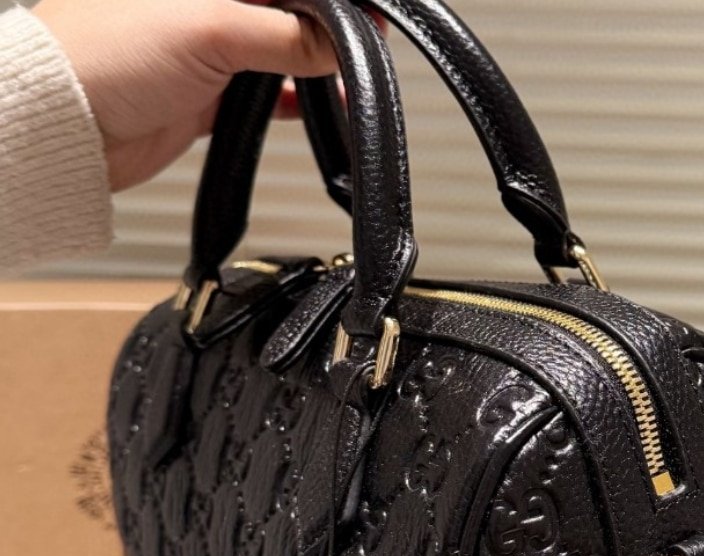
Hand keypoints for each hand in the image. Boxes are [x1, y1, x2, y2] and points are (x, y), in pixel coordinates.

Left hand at [35, 0, 338, 191]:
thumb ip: (285, 35)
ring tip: (344, 76)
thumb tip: (339, 42)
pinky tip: (317, 104)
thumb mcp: (213, 30)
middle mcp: (203, 1)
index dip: (326, 0)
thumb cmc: (107, 56)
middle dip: (324, 27)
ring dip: (312, 63)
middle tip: (362, 43)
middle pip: (282, 7)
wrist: (72, 128)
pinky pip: (262, 89)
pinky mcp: (205, 89)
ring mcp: (203, 44)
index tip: (364, 14)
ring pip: (276, 46)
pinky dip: (292, 98)